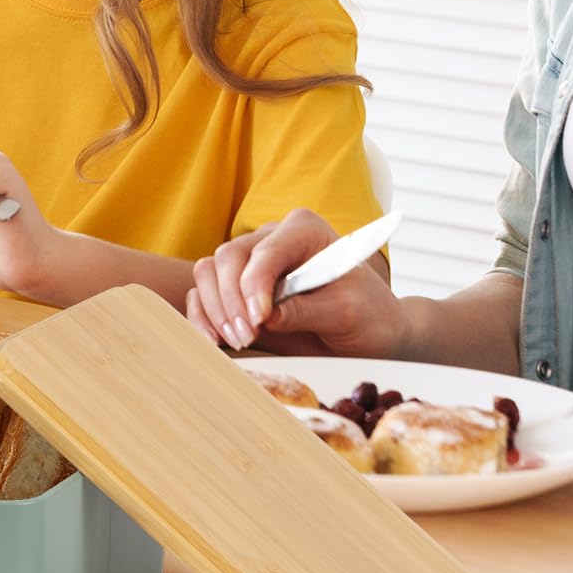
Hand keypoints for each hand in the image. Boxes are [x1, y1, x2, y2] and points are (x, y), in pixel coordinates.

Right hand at [188, 207, 409, 356]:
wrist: (369, 335)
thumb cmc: (367, 316)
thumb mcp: (347, 313)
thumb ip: (306, 310)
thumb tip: (265, 316)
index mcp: (304, 231)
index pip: (266, 250)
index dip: (255, 283)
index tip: (260, 319)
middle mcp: (271, 239)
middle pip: (228, 257)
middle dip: (232, 299)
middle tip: (248, 336)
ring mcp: (250, 264)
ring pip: (209, 272)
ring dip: (215, 309)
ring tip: (237, 340)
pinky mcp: (236, 291)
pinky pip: (203, 294)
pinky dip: (202, 316)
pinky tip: (214, 341)